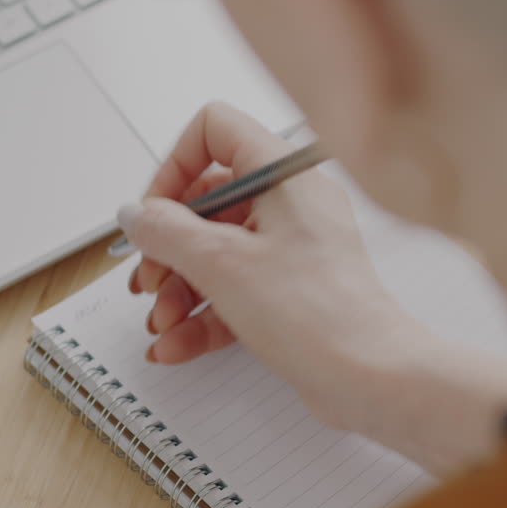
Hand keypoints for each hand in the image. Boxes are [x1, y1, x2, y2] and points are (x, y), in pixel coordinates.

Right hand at [117, 103, 407, 430]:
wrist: (370, 376)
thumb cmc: (318, 313)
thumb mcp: (221, 264)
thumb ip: (166, 231)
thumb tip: (136, 214)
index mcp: (283, 174)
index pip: (216, 131)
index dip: (175, 166)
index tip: (155, 212)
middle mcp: (292, 202)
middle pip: (209, 201)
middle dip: (169, 245)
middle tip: (149, 279)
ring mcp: (295, 247)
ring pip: (219, 251)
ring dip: (180, 287)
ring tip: (161, 321)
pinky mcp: (293, 289)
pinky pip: (236, 289)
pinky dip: (204, 314)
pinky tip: (176, 344)